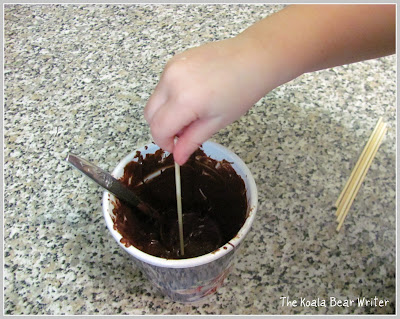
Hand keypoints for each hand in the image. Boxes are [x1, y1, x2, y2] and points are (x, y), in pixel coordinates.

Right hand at [144, 37, 271, 164]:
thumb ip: (192, 141)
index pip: (158, 129)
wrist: (253, 58)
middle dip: (162, 128)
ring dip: (166, 112)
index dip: (164, 143)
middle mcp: (171, 81)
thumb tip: (178, 158)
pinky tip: (192, 97)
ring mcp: (170, 67)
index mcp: (184, 100)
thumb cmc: (241, 90)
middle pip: (149, 114)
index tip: (176, 148)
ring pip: (155, 100)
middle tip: (184, 132)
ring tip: (192, 113)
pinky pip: (162, 85)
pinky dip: (170, 97)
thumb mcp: (216, 122)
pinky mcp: (174, 60)